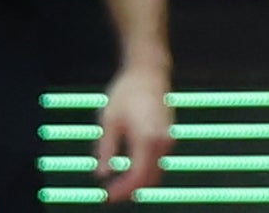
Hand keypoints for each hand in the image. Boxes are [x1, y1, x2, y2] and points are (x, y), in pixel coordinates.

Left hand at [93, 60, 172, 202]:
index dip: (122, 190)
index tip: (106, 197)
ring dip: (139, 183)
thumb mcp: (109, 120)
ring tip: (117, 186)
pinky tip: (130, 172)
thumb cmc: (126, 92)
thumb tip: (101, 174)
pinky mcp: (167, 138)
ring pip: (156, 173)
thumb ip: (105, 149)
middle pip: (149, 179)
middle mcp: (162, 144)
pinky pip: (158, 163)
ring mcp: (168, 141)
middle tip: (110, 195)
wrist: (148, 73)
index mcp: (147, 140)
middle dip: (130, 190)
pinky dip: (146, 172)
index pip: (136, 177)